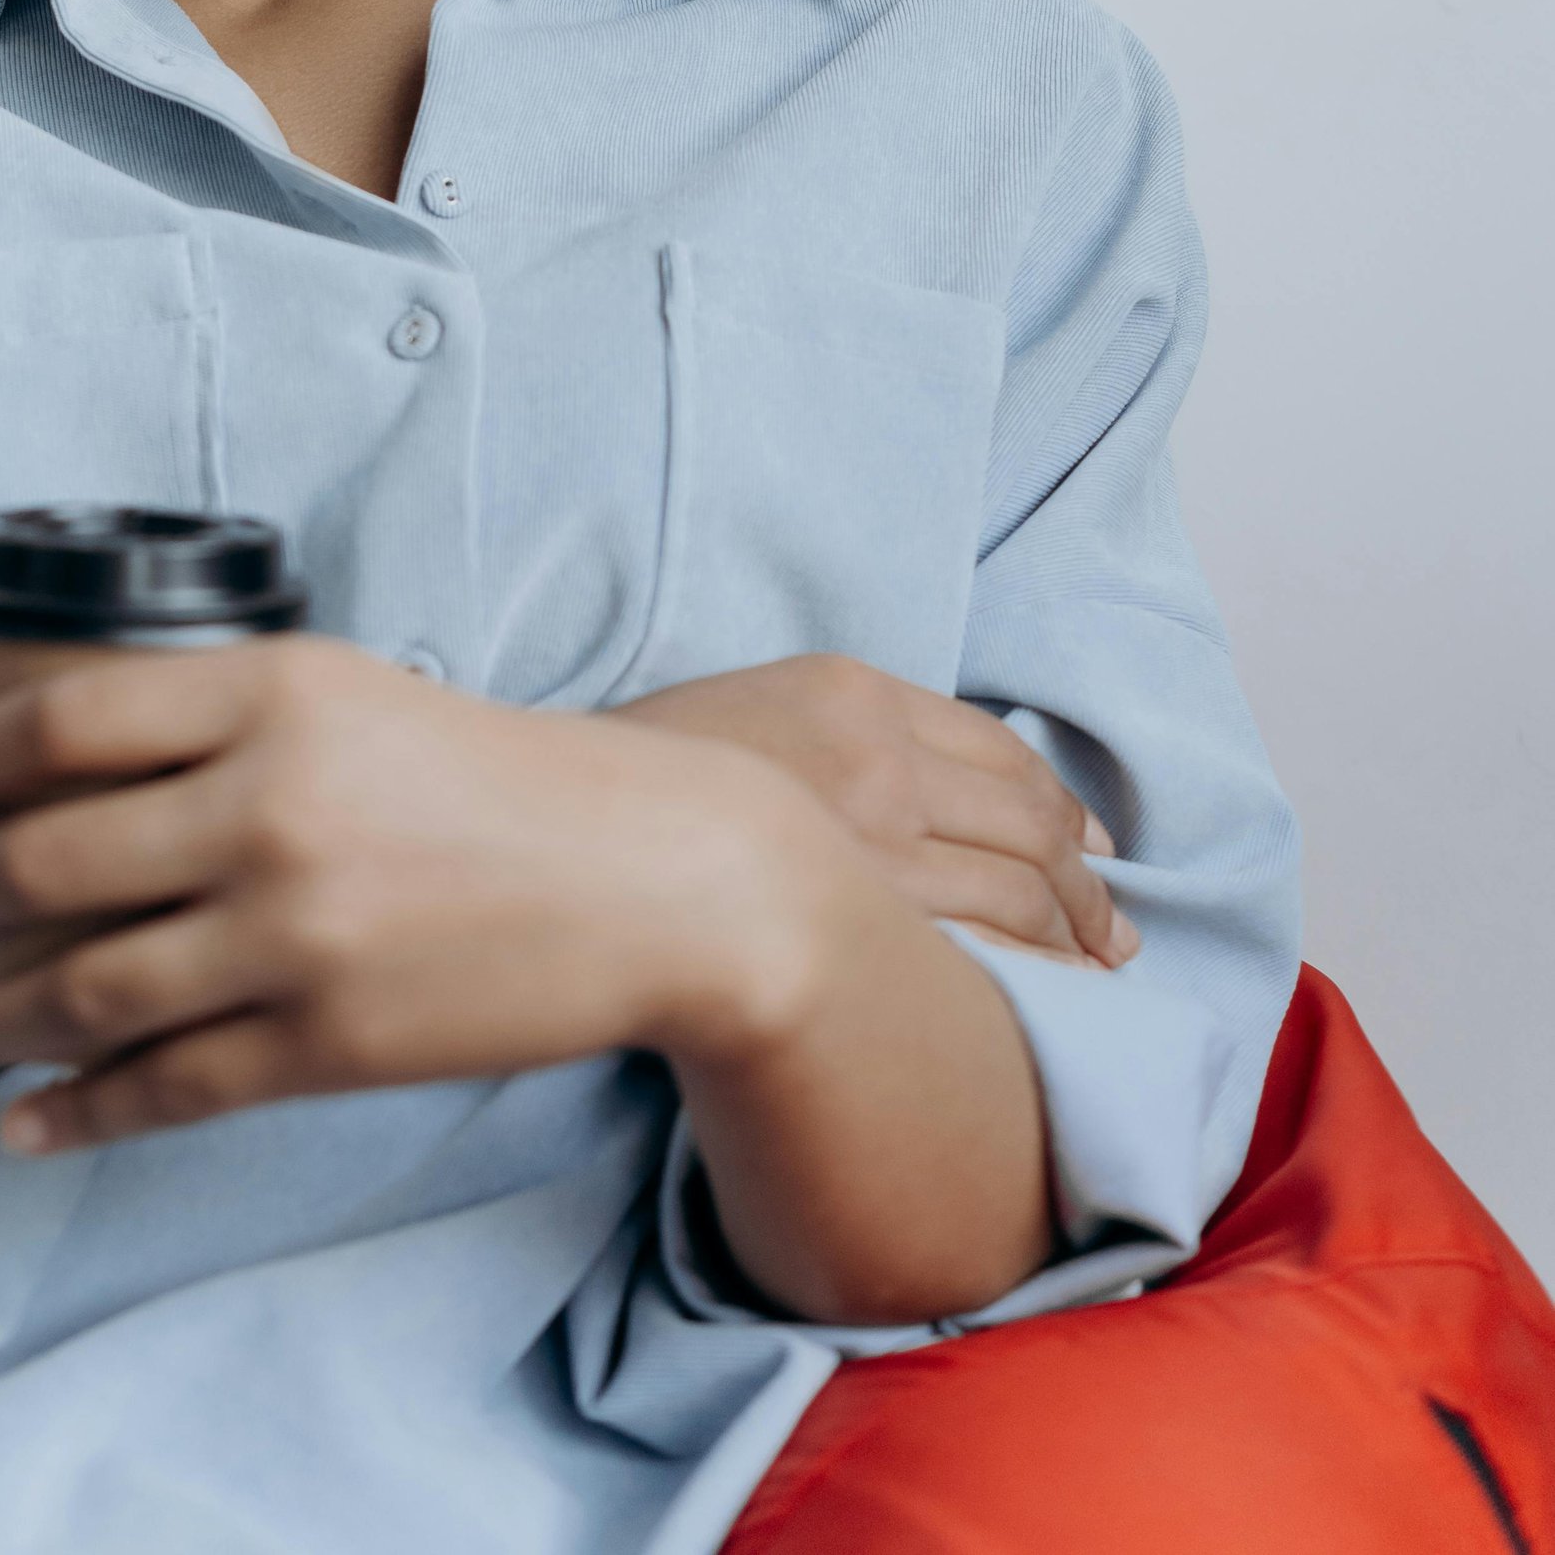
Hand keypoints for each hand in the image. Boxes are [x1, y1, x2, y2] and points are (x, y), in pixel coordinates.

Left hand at [0, 635, 856, 1154]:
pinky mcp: (329, 1043)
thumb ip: (213, 721)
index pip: (61, 722)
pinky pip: (164, 1087)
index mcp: (272, 694)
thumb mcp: (344, 693)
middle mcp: (273, 806)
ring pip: (82, 992)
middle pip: (44, 861)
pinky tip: (23, 1121)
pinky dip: (73, 1112)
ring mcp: (297, 933)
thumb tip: (49, 773)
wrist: (644, 874)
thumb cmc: (482, 775)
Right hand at [613, 655, 1135, 968]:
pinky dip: (1034, 975)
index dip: (1059, 806)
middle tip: (1116, 931)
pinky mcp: (860, 922)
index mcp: (851, 693)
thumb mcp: (750, 710)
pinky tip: (1055, 1002)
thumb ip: (834, 738)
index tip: (1092, 847)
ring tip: (1101, 972)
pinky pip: (981, 950)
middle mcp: (880, 759)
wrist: (579, 834)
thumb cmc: (645, 778)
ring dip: (1076, 936)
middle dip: (1086, 884)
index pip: (996, 749)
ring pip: (1020, 891)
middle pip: (1026, 823)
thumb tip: (912, 795)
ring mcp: (874, 843)